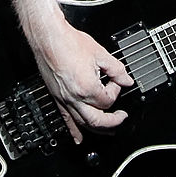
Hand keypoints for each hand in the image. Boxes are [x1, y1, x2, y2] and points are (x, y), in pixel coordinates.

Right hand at [30, 14, 135, 144]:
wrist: (49, 38)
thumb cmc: (69, 42)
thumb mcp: (100, 53)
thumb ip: (116, 69)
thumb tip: (126, 79)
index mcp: (87, 87)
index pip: (108, 99)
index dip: (116, 90)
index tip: (115, 80)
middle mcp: (75, 97)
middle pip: (97, 120)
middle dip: (112, 122)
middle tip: (121, 118)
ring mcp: (64, 99)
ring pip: (82, 123)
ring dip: (96, 129)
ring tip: (108, 131)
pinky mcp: (57, 97)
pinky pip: (66, 119)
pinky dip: (74, 130)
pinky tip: (78, 137)